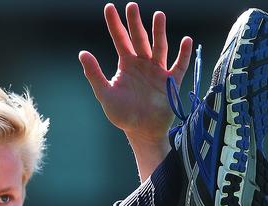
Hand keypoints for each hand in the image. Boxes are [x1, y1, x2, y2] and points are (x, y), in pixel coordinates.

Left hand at [79, 2, 192, 144]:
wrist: (142, 131)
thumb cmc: (122, 114)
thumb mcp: (105, 94)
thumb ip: (94, 74)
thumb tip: (82, 53)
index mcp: (126, 65)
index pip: (120, 39)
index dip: (114, 24)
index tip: (109, 7)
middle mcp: (142, 64)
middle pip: (139, 38)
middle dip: (135, 22)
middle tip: (132, 6)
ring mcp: (158, 71)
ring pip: (159, 47)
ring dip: (159, 32)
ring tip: (158, 15)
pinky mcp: (171, 82)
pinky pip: (179, 65)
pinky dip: (183, 54)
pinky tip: (185, 40)